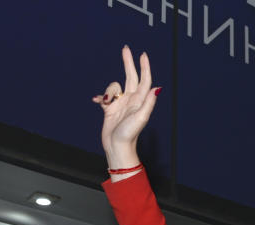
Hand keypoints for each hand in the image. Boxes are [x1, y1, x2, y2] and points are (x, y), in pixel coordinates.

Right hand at [92, 45, 160, 175]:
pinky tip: (98, 102)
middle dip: (128, 63)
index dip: (144, 67)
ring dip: (108, 90)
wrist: (117, 146)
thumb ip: (148, 103)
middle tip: (125, 49)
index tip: (142, 54)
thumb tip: (157, 88)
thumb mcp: (141, 118)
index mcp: (140, 101)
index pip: (144, 80)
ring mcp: (121, 104)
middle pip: (130, 77)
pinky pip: (104, 97)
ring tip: (107, 102)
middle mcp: (132, 100)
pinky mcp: (110, 109)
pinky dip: (100, 97)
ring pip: (114, 87)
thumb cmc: (129, 134)